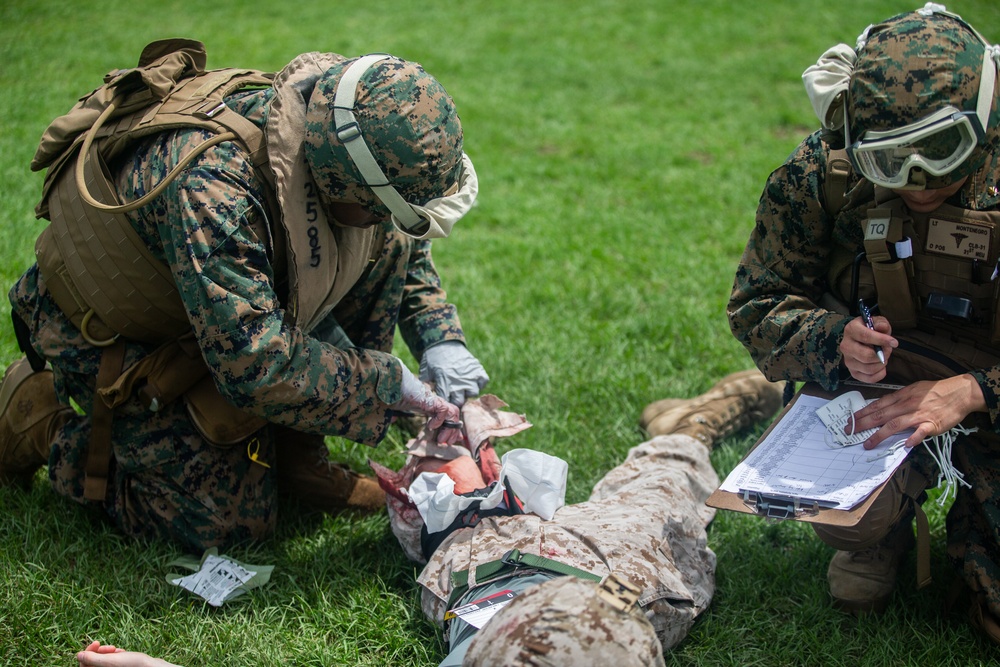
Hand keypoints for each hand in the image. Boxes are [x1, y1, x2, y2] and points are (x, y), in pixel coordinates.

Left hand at [77, 641, 180, 666]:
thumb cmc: (133, 665)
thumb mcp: (111, 661)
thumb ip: (93, 659)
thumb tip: (78, 655)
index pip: (84, 665)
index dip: (87, 653)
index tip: (96, 643)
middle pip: (93, 662)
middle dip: (100, 652)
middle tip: (110, 647)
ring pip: (102, 660)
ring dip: (108, 652)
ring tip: (117, 649)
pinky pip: (112, 661)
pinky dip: (115, 655)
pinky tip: (123, 652)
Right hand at [392, 361, 462, 443]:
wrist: (388, 383)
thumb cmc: (391, 393)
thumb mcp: (395, 408)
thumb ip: (395, 414)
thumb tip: (391, 420)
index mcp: (429, 404)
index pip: (447, 414)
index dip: (451, 427)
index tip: (450, 440)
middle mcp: (434, 401)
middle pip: (453, 413)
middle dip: (454, 430)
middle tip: (447, 443)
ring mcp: (433, 399)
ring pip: (452, 412)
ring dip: (450, 428)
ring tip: (440, 440)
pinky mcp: (430, 398)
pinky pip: (443, 409)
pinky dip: (439, 420)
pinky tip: (430, 426)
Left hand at [419, 341, 488, 406]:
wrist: (444, 342)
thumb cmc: (432, 359)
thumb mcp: (425, 372)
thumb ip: (425, 386)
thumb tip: (424, 399)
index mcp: (444, 383)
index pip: (447, 403)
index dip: (445, 405)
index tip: (444, 403)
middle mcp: (458, 381)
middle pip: (460, 402)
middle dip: (456, 401)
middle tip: (453, 396)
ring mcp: (470, 375)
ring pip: (473, 393)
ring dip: (468, 392)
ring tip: (463, 387)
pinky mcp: (478, 369)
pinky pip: (483, 382)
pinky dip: (479, 382)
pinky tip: (472, 379)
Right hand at [839, 315, 896, 382]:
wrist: (862, 339)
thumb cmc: (871, 330)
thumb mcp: (876, 322)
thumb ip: (881, 323)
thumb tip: (882, 327)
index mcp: (851, 330)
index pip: (865, 336)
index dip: (881, 340)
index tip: (894, 342)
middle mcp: (846, 346)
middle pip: (866, 356)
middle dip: (883, 354)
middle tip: (887, 350)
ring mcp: (848, 361)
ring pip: (869, 368)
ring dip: (882, 364)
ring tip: (884, 357)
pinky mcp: (853, 372)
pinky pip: (869, 379)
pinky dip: (880, 374)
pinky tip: (881, 366)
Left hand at [850, 374, 986, 448]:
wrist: (959, 392)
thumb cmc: (935, 391)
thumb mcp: (913, 390)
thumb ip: (898, 399)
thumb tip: (883, 407)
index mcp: (901, 396)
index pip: (877, 405)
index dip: (862, 413)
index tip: (851, 420)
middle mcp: (907, 405)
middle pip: (881, 415)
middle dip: (863, 424)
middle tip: (849, 431)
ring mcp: (919, 415)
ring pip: (895, 424)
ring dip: (879, 435)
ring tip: (868, 444)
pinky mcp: (932, 423)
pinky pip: (921, 431)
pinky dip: (913, 437)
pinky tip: (906, 444)